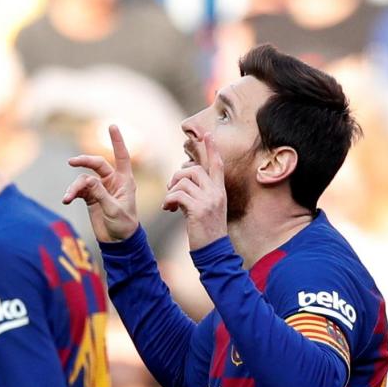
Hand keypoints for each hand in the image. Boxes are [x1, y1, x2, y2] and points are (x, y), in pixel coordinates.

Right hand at [63, 124, 138, 241]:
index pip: (122, 156)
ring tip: (68, 197)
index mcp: (125, 181)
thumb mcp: (114, 209)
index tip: (112, 125)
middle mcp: (113, 181)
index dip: (117, 141)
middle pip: (97, 164)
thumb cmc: (123, 225)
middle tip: (72, 162)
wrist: (117, 242)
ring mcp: (100, 188)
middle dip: (84, 161)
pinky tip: (67, 200)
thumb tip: (87, 180)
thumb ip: (101, 194)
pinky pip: (78, 190)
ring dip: (75, 187)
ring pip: (84, 179)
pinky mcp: (90, 197)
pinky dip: (72, 193)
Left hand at [162, 133, 227, 249]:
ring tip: (170, 204)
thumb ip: (200, 193)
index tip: (208, 135)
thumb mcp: (208, 209)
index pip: (217, 165)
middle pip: (194, 170)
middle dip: (178, 176)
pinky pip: (178, 194)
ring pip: (184, 181)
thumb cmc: (207, 231)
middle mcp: (216, 193)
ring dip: (171, 191)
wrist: (214, 251)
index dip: (212, 149)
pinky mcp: (198, 210)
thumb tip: (183, 182)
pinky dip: (169, 200)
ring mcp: (209, 201)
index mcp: (219, 191)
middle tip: (171, 190)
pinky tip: (168, 209)